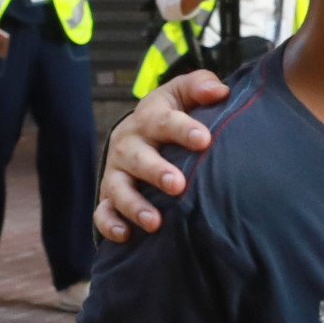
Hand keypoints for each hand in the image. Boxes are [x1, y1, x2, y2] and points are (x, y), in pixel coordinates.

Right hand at [95, 69, 229, 238]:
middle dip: (156, 171)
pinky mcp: (109, 195)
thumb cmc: (169, 116)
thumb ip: (199, 86)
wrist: (138, 134)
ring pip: (119, 188)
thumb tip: (220, 91)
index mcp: (150, 118)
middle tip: (177, 184)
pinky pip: (103, 212)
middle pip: (138, 157)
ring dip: (135, 205)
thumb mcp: (182, 95)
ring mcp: (117, 172)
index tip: (204, 139)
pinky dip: (110, 224)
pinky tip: (125, 235)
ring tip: (155, 221)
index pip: (164, 120)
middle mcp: (129, 145)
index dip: (183, 129)